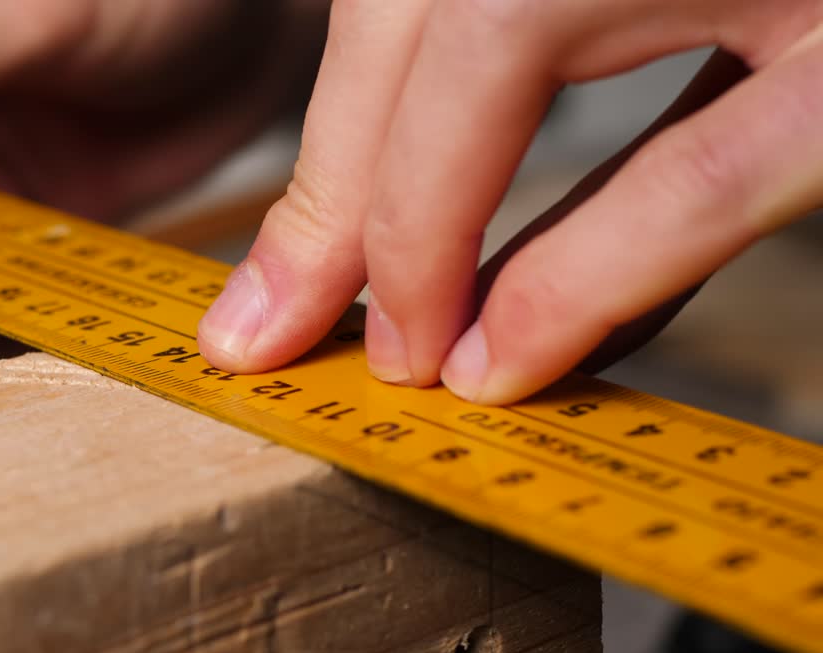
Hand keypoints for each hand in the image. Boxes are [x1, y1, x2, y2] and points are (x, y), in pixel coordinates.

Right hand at [198, 1, 822, 404]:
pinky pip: (429, 7)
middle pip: (367, 71)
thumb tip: (499, 358)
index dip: (402, 270)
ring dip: (349, 151)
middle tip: (252, 333)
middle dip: (318, 216)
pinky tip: (396, 160)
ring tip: (314, 261)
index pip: (433, 137)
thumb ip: (646, 238)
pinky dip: (405, 90)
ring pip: (376, 29)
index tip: (397, 371)